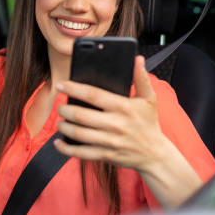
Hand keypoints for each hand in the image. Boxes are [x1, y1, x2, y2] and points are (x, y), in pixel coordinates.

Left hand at [53, 55, 165, 173]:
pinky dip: (67, 148)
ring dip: (64, 127)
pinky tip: (58, 142)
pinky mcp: (107, 155)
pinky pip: (82, 153)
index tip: (61, 85)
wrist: (155, 154)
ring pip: (79, 134)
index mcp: (123, 107)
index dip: (74, 89)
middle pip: (82, 116)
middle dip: (65, 110)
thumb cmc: (149, 122)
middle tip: (60, 106)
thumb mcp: (149, 98)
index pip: (93, 95)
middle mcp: (116, 124)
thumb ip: (141, 77)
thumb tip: (137, 58)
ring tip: (60, 122)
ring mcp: (111, 142)